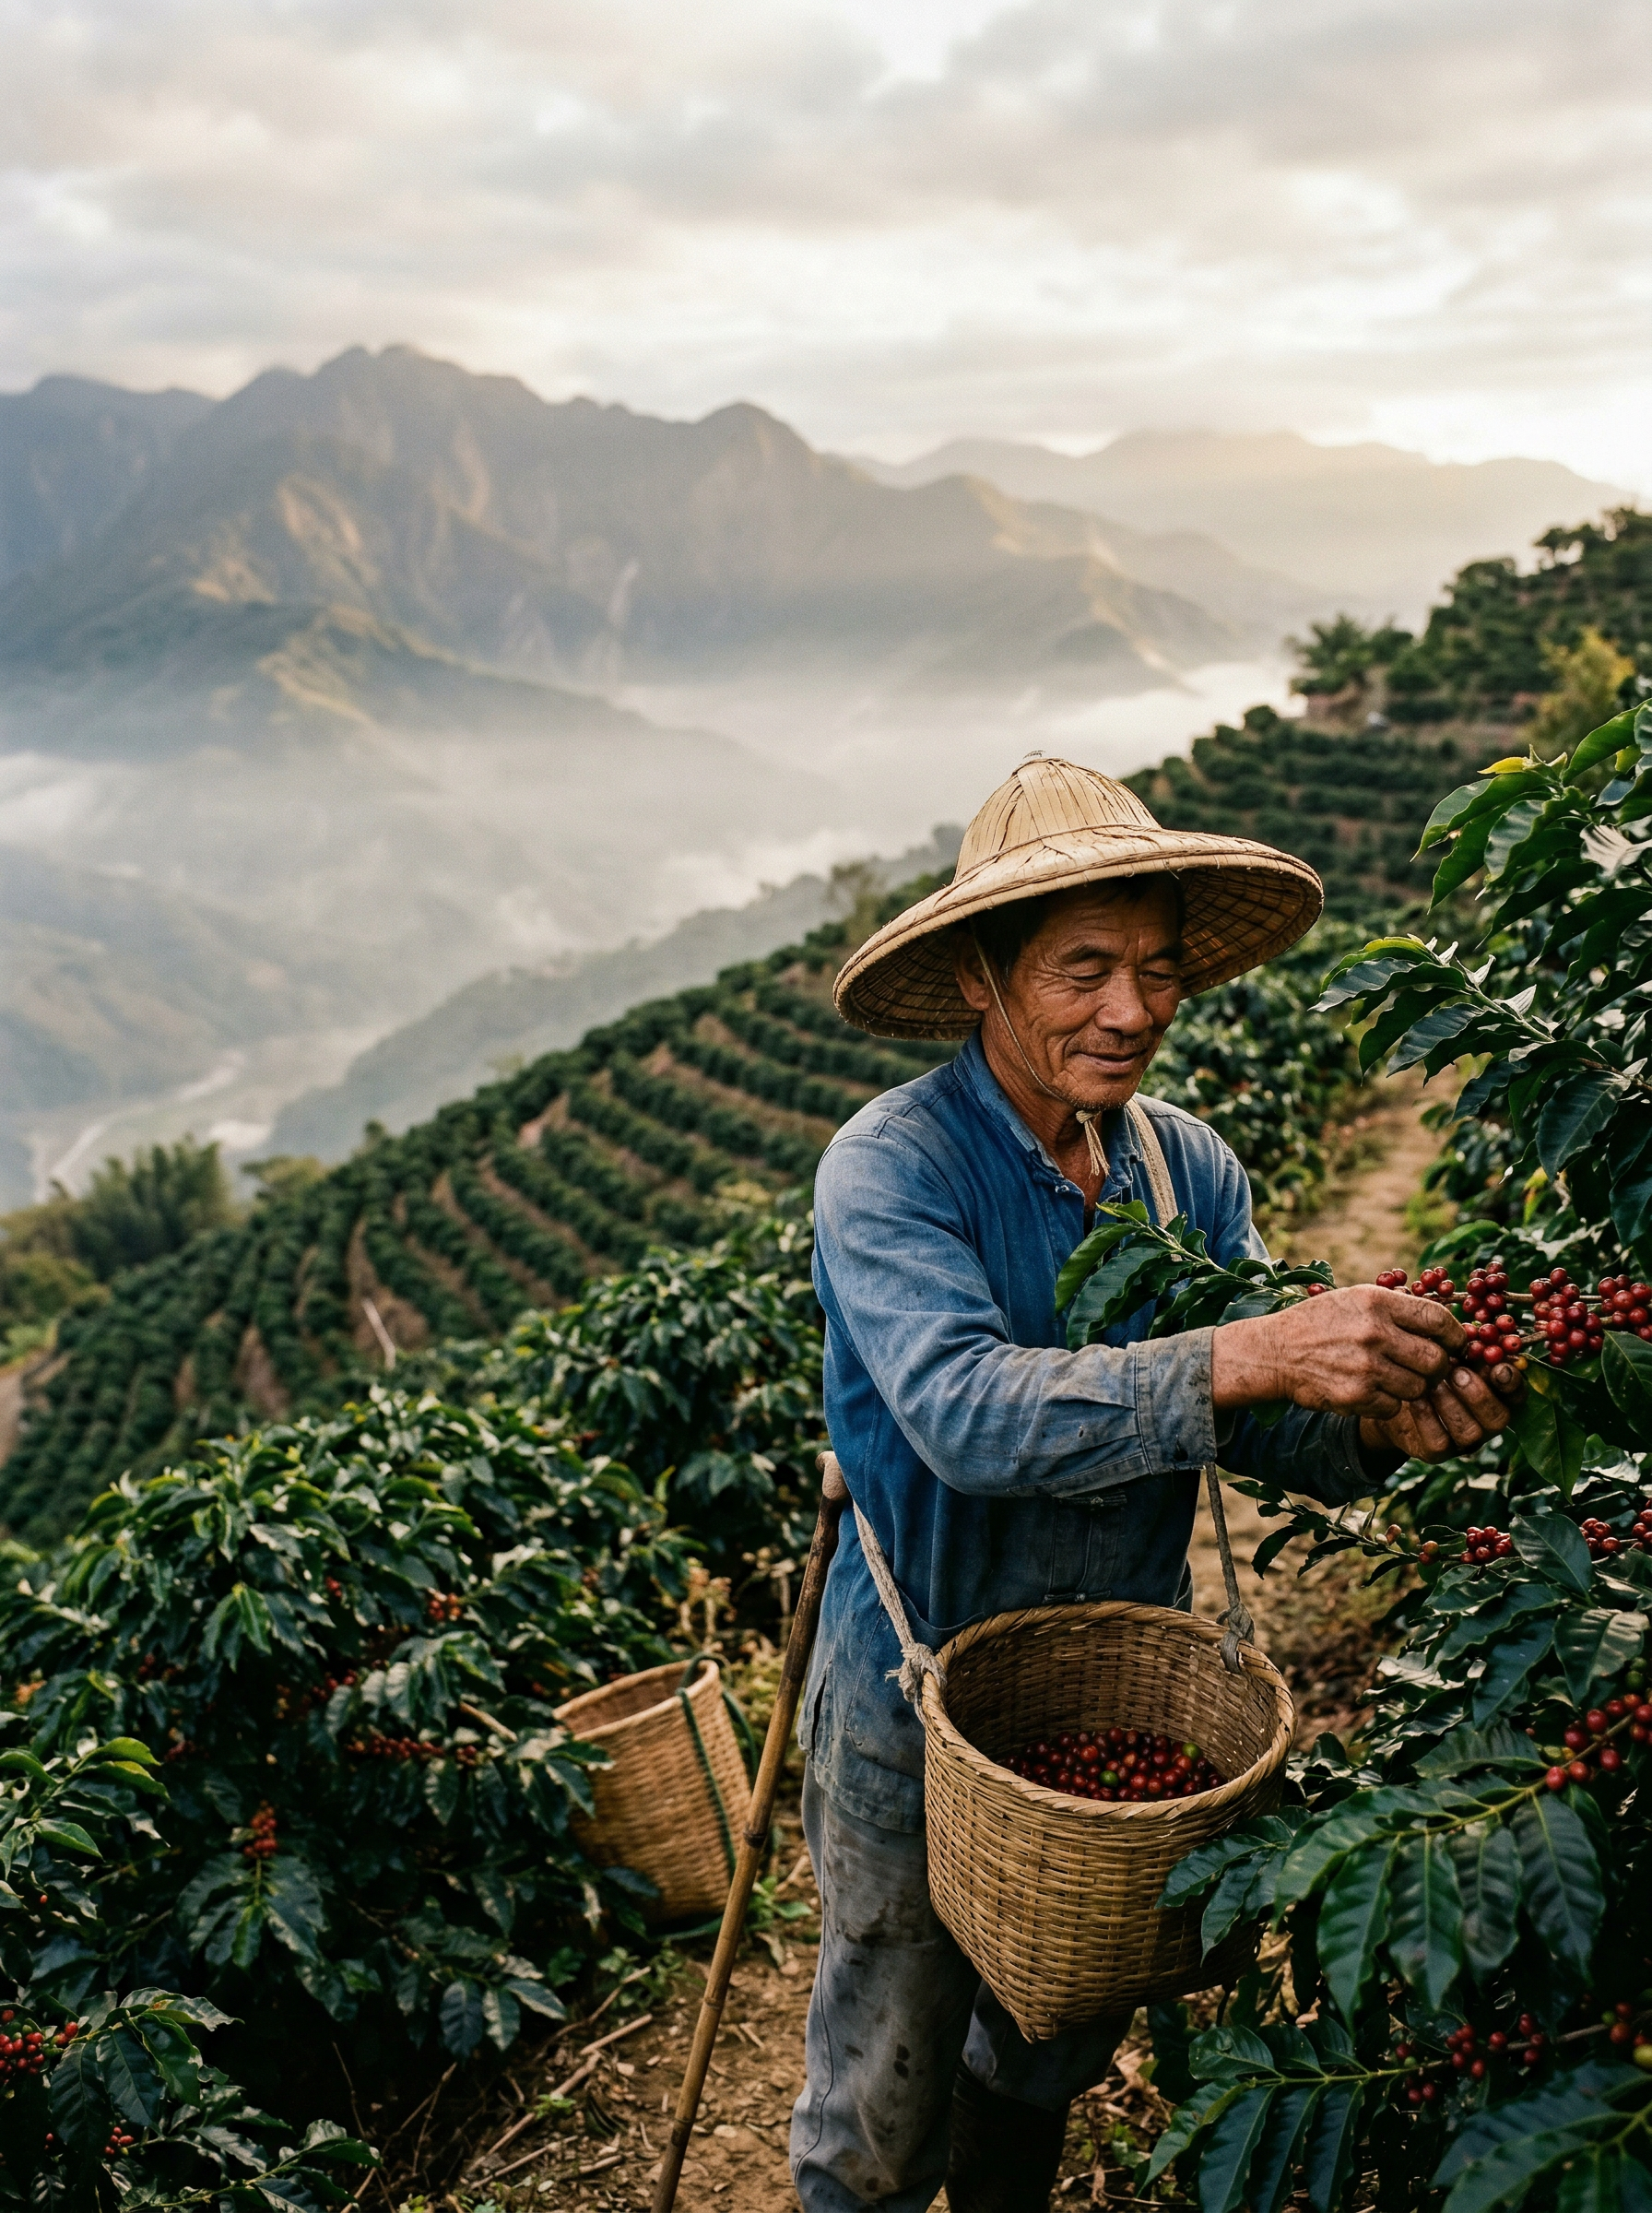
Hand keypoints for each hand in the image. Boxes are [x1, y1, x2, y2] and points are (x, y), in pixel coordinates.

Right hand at [1211, 1285, 1467, 1419]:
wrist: (1275, 1351)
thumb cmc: (1321, 1323)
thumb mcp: (1355, 1299)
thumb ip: (1397, 1308)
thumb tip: (1447, 1322)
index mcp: (1376, 1302)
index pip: (1437, 1319)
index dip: (1455, 1335)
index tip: (1456, 1343)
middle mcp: (1373, 1332)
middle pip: (1435, 1359)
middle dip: (1437, 1367)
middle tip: (1428, 1368)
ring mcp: (1364, 1366)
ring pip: (1418, 1387)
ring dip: (1411, 1387)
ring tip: (1392, 1378)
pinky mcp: (1355, 1395)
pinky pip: (1394, 1406)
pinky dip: (1388, 1403)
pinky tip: (1372, 1390)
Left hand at [1360, 1361, 1521, 1463]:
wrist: (1387, 1390)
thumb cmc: (1423, 1363)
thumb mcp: (1442, 1350)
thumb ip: (1462, 1346)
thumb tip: (1475, 1332)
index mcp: (1495, 1393)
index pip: (1516, 1393)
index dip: (1511, 1383)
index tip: (1498, 1367)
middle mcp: (1484, 1420)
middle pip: (1498, 1418)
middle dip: (1479, 1395)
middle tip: (1456, 1372)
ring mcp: (1461, 1439)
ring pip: (1470, 1432)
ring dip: (1452, 1405)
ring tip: (1433, 1384)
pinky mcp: (1436, 1451)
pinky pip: (1439, 1442)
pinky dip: (1428, 1418)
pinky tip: (1415, 1399)